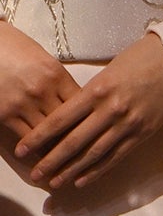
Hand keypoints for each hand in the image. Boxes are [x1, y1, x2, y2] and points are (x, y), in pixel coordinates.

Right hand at [0, 21, 79, 154]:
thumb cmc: (17, 49)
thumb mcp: (45, 61)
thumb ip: (61, 82)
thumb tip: (79, 101)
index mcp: (57, 75)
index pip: (82, 105)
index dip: (92, 121)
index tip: (100, 135)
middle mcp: (43, 91)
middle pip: (69, 123)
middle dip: (81, 141)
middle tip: (91, 157)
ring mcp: (24, 104)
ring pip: (49, 136)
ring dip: (59, 152)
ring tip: (70, 166)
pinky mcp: (5, 114)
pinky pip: (26, 137)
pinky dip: (37, 150)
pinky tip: (44, 158)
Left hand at [16, 33, 162, 189]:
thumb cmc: (144, 56)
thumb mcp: (110, 69)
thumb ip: (91, 93)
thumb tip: (71, 113)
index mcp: (97, 89)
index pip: (60, 119)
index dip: (39, 137)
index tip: (22, 149)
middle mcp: (110, 109)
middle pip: (73, 142)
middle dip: (50, 160)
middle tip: (34, 174)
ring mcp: (128, 123)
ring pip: (93, 154)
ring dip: (71, 171)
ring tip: (54, 182)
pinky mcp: (144, 132)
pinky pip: (116, 156)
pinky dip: (97, 171)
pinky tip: (82, 180)